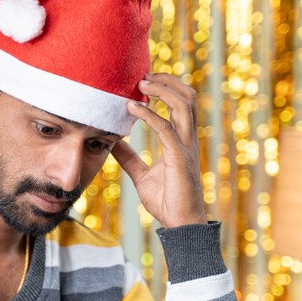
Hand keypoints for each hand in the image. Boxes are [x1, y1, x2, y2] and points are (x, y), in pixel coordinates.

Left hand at [111, 73, 206, 227]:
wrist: (179, 224)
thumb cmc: (166, 201)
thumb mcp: (142, 176)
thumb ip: (130, 158)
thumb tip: (113, 144)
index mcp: (182, 141)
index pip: (181, 105)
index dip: (167, 88)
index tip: (144, 82)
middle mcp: (188, 140)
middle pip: (189, 97)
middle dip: (169, 81)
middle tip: (144, 76)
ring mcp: (186, 147)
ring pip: (184, 105)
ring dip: (163, 90)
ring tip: (142, 84)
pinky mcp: (179, 158)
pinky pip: (166, 128)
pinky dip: (149, 115)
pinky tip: (132, 109)